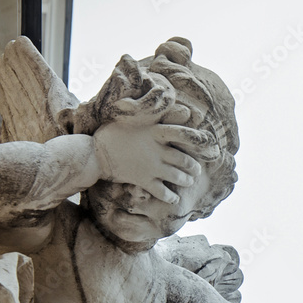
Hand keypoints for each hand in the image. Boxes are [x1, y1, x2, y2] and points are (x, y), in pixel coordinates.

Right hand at [92, 91, 218, 203]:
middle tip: (197, 170)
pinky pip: (163, 192)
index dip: (198, 139)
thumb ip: (152, 114)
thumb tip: (172, 104)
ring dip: (186, 180)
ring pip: (178, 176)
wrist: (94, 153)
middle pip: (185, 160)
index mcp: (156, 131)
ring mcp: (152, 166)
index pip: (183, 134)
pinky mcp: (144, 180)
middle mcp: (158, 149)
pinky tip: (174, 198)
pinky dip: (171, 196)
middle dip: (194, 167)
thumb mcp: (132, 117)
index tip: (208, 144)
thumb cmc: (112, 132)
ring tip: (189, 181)